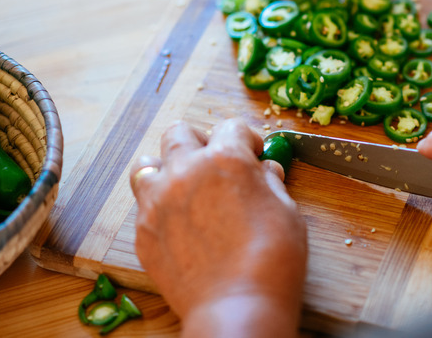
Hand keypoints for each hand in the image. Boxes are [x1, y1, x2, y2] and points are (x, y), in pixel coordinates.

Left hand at [130, 119, 306, 336]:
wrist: (237, 306)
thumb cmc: (272, 260)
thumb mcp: (287, 211)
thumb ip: (270, 182)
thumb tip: (264, 171)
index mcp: (226, 159)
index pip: (231, 126)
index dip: (246, 138)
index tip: (252, 152)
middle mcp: (186, 171)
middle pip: (180, 132)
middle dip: (200, 141)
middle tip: (215, 163)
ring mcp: (158, 201)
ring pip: (148, 163)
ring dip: (167, 167)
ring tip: (185, 186)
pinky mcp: (143, 231)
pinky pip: (143, 204)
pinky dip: (159, 206)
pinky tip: (179, 223)